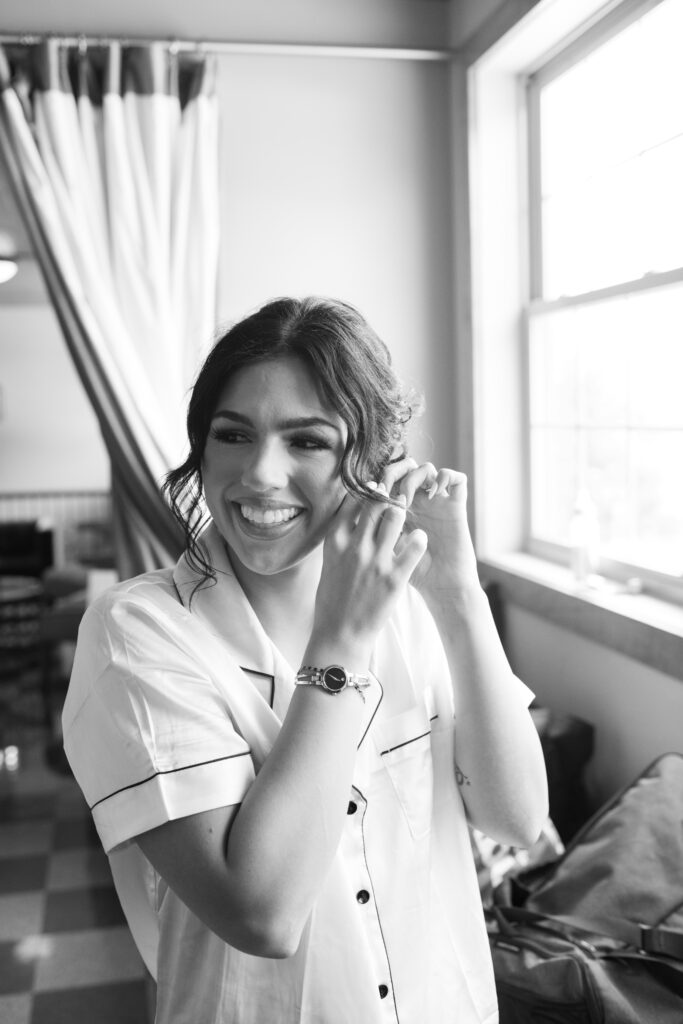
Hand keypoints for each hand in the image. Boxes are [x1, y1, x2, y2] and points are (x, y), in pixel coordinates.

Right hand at [312, 487, 427, 658]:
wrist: (341, 633)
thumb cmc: (333, 599)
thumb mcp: (330, 562)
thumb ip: (342, 537)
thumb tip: (353, 514)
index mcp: (335, 541)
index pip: (352, 500)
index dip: (366, 490)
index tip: (375, 489)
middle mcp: (355, 546)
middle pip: (376, 503)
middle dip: (387, 496)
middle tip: (396, 497)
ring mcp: (376, 561)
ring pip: (396, 516)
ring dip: (402, 513)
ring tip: (406, 517)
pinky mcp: (395, 577)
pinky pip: (415, 545)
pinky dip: (419, 539)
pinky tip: (418, 541)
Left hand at [379, 459, 479, 597]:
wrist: (444, 589)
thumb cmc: (414, 574)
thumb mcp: (388, 551)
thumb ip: (375, 532)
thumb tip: (351, 515)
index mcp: (402, 510)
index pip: (389, 480)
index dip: (378, 480)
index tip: (369, 489)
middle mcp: (420, 502)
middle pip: (406, 469)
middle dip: (394, 473)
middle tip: (385, 487)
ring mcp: (439, 503)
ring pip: (428, 469)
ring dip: (415, 476)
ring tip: (408, 494)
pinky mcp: (458, 507)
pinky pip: (457, 480)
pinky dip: (446, 477)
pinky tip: (435, 490)